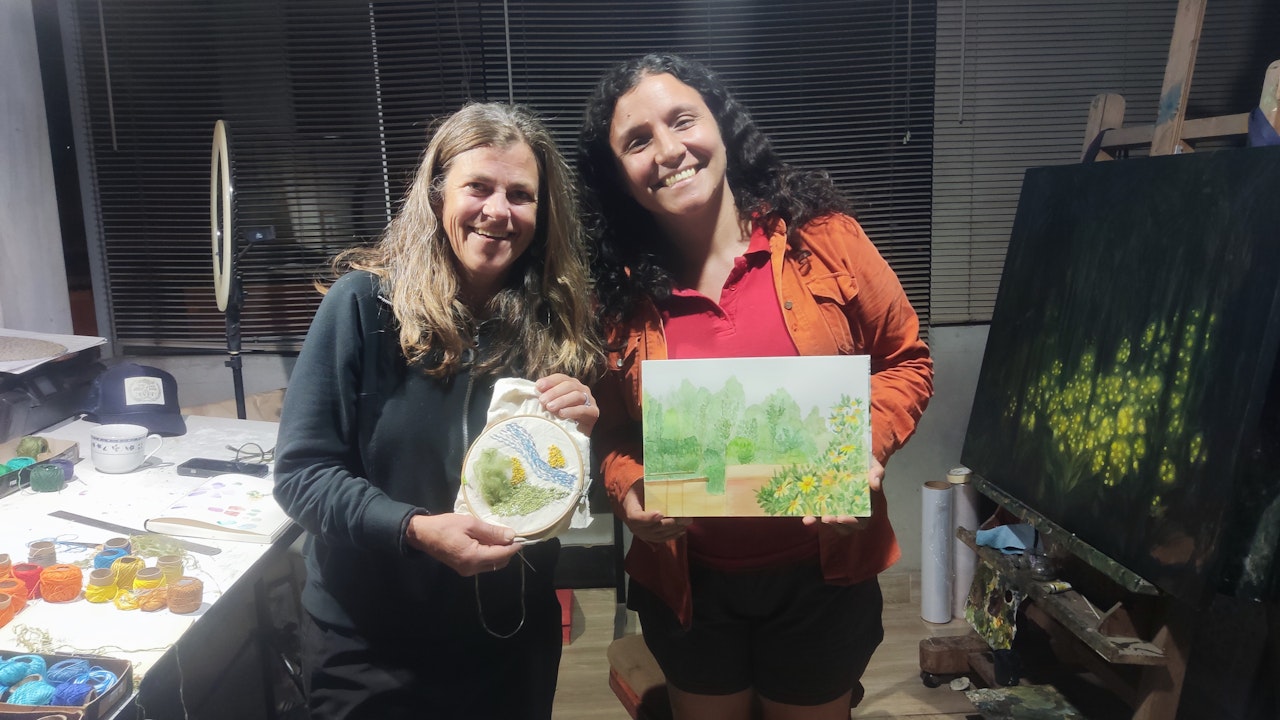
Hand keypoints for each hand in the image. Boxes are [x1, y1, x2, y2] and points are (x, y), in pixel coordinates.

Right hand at [405, 512, 520, 576]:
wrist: (422, 534)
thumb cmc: (445, 526)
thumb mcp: (469, 523)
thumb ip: (491, 531)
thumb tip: (511, 536)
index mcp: (474, 557)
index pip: (502, 555)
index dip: (514, 546)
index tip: (522, 536)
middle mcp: (472, 568)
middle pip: (499, 562)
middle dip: (507, 550)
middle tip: (510, 534)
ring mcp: (467, 570)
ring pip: (492, 564)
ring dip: (499, 552)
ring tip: (499, 535)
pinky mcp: (464, 568)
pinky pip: (483, 563)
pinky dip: (490, 554)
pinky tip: (488, 541)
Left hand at [536, 373, 598, 435]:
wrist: (578, 436)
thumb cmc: (563, 418)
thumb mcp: (553, 406)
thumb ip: (547, 397)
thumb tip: (536, 390)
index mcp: (571, 385)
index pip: (561, 378)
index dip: (550, 381)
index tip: (538, 386)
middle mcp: (582, 390)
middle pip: (569, 385)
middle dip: (554, 392)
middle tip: (542, 401)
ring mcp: (589, 400)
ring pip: (577, 395)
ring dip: (562, 400)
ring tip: (550, 407)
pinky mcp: (593, 412)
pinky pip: (583, 409)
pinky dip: (572, 410)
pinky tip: (562, 414)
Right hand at [620, 485, 689, 543]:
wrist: (631, 500)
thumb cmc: (638, 489)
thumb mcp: (641, 483)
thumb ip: (651, 482)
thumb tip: (668, 475)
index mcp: (630, 509)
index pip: (636, 517)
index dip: (648, 518)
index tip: (661, 513)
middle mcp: (634, 525)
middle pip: (652, 528)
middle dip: (669, 524)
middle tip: (683, 517)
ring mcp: (641, 533)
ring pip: (659, 535)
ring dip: (674, 530)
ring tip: (686, 522)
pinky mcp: (648, 536)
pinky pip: (661, 539)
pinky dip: (672, 535)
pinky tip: (682, 529)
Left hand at [801, 457, 884, 534]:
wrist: (849, 456)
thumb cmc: (864, 463)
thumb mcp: (872, 464)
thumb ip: (876, 473)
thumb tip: (875, 484)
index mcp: (866, 505)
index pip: (862, 519)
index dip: (852, 521)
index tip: (841, 517)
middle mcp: (852, 511)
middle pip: (845, 526)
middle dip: (835, 524)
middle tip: (827, 518)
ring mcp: (837, 509)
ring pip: (831, 524)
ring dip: (823, 523)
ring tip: (815, 518)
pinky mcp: (824, 506)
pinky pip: (818, 516)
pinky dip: (812, 519)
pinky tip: (806, 518)